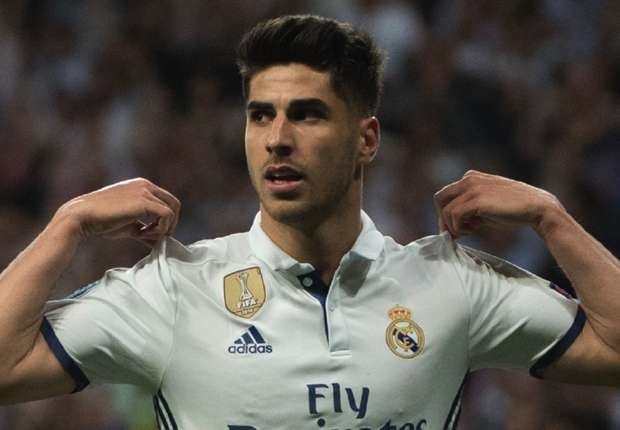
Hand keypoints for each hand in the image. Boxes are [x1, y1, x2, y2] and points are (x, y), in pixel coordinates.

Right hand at [54, 178, 180, 246]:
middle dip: (170, 224)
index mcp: (142, 186)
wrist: (81, 217)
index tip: (154, 234)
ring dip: (163, 228)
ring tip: (143, 235)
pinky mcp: (143, 201)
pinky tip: (142, 233)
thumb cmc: (101, 222)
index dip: (167, 220)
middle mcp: (145, 185)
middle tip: (157, 238)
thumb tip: (158, 244)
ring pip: (172, 210)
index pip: (167, 201)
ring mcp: (144, 191)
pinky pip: (166, 215)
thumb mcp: (129, 226)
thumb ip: (145, 230)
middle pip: (174, 204)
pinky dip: (160, 228)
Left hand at [434, 170, 563, 237]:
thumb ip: (468, 210)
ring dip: (453, 225)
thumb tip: (448, 227)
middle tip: (458, 232)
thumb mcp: (486, 206)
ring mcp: (472, 187)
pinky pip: (454, 215)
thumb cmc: (512, 210)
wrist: (537, 208)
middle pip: (439, 199)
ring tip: (472, 231)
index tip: (460, 227)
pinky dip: (459, 227)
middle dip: (444, 219)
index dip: (447, 213)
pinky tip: (475, 230)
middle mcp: (469, 179)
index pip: (445, 195)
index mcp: (470, 177)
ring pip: (445, 209)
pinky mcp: (477, 199)